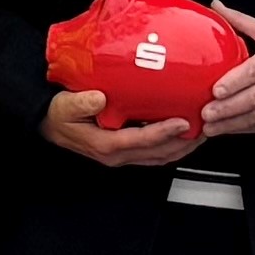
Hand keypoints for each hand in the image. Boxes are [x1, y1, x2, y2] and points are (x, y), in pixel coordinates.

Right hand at [43, 85, 201, 169]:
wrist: (49, 124)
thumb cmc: (59, 114)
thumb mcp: (64, 106)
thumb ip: (81, 102)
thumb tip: (100, 98)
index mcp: (104, 144)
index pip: (141, 140)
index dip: (164, 132)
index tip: (183, 121)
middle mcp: (116, 154)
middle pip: (158, 153)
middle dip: (184, 142)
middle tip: (205, 126)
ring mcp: (122, 155)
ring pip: (160, 156)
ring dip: (182, 146)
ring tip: (201, 131)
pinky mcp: (125, 151)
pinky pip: (154, 153)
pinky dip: (172, 144)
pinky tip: (182, 132)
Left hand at [201, 12, 254, 139]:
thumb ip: (240, 21)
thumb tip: (216, 6)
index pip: (253, 73)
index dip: (234, 83)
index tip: (216, 90)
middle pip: (251, 99)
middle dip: (227, 109)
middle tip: (206, 113)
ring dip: (231, 124)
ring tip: (210, 128)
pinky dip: (243, 130)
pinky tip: (226, 131)